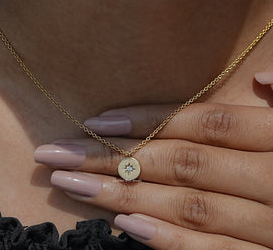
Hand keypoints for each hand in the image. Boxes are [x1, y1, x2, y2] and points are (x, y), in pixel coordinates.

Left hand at [34, 74, 272, 248]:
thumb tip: (262, 78)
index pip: (202, 123)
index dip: (150, 121)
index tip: (97, 121)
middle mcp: (269, 180)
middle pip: (179, 163)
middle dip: (114, 159)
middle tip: (59, 154)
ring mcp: (266, 226)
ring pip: (184, 205)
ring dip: (123, 197)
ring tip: (72, 186)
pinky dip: (167, 239)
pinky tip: (124, 227)